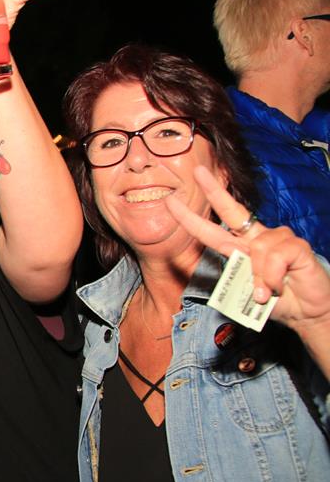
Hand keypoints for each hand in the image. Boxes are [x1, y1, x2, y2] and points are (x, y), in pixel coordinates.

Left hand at [165, 166, 329, 332]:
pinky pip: (275, 258)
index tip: (171, 203)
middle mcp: (259, 238)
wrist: (309, 311)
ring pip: (257, 250)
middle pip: (233, 211)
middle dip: (214, 190)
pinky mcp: (297, 247)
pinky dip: (273, 278)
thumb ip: (238, 281)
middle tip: (198, 171)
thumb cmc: (277, 300)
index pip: (214, 230)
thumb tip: (239, 273)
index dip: (191, 218)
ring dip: (260, 278)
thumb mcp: (248, 293)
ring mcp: (279, 239)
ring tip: (268, 292)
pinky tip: (282, 285)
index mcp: (243, 248)